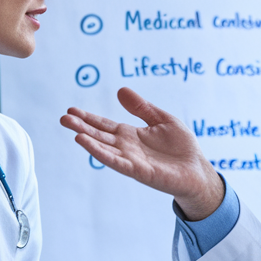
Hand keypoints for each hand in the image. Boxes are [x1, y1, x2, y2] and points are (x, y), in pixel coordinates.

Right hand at [61, 87, 223, 219]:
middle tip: (63, 118)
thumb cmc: (182, 148)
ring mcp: (131, 160)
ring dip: (88, 140)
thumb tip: (120, 90)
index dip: (89, 118)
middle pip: (100, 135)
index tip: (71, 110)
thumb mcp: (162, 120)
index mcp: (131, 135)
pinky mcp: (139, 171)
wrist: (197, 171)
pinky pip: (117, 162)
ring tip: (72, 130)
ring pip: (105, 149)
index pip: (105, 125)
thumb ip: (142, 108)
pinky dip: (102, 154)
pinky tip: (88, 145)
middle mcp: (127, 148)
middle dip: (82, 127)